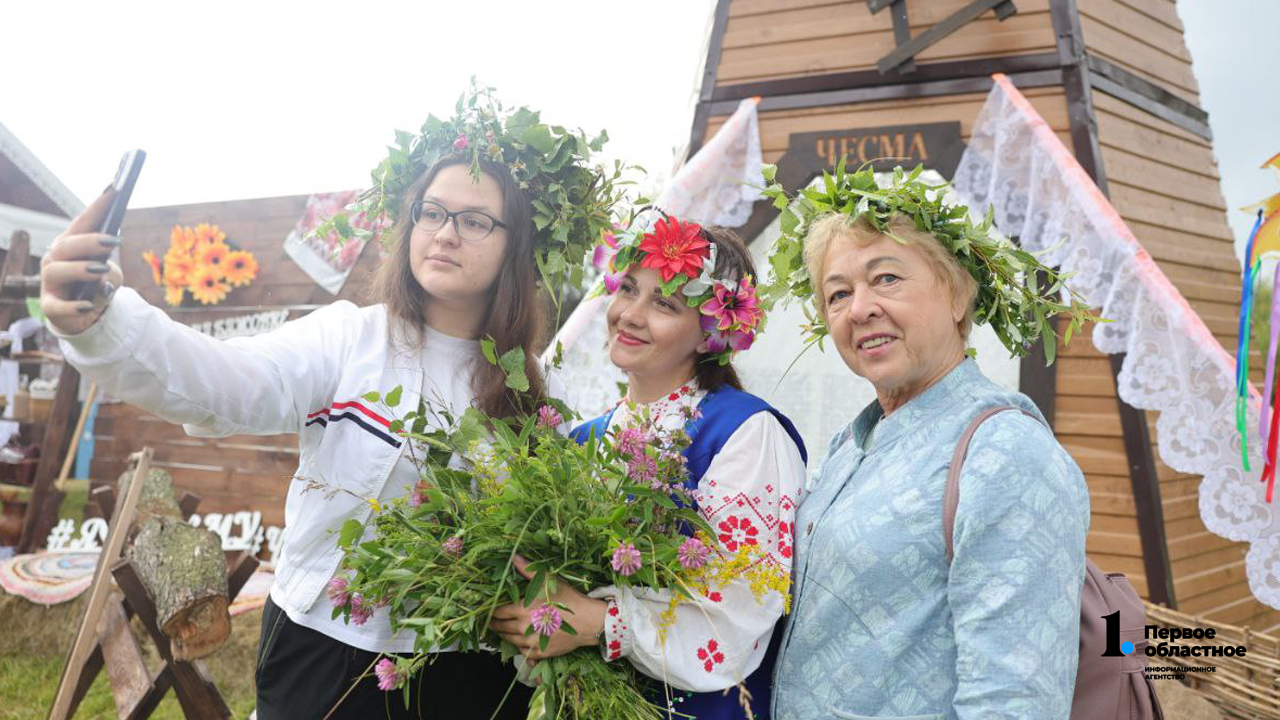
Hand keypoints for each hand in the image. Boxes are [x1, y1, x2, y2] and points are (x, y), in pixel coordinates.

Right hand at [40, 188, 124, 333]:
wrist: (88, 315)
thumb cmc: (98, 286)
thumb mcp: (110, 275)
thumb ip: (109, 270)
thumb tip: (103, 273)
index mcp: (71, 246)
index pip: (82, 223)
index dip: (97, 207)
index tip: (114, 191)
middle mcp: (56, 260)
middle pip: (65, 245)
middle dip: (88, 241)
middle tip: (113, 241)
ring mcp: (50, 284)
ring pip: (55, 270)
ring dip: (79, 268)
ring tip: (102, 269)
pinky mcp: (51, 307)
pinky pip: (57, 307)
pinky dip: (72, 306)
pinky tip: (89, 306)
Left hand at [490, 555, 605, 660]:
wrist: (587, 621)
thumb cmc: (568, 598)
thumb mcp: (548, 580)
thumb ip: (528, 570)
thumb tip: (513, 557)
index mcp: (522, 609)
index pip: (498, 611)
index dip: (492, 610)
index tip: (489, 609)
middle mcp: (523, 627)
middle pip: (501, 627)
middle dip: (495, 623)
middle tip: (492, 620)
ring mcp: (531, 642)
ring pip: (509, 639)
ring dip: (504, 634)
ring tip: (503, 629)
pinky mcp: (539, 652)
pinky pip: (522, 651)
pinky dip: (519, 646)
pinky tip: (520, 640)